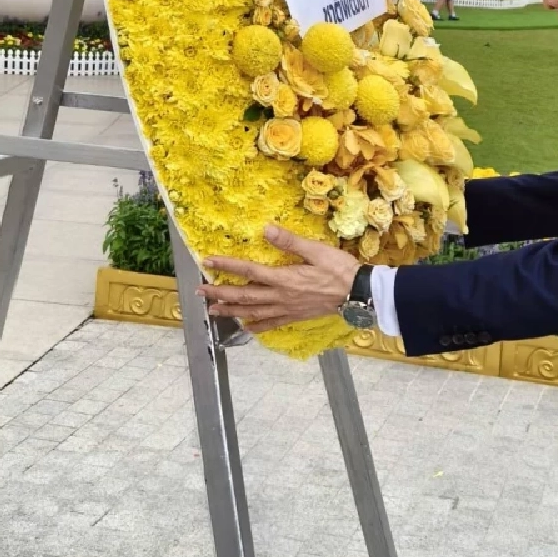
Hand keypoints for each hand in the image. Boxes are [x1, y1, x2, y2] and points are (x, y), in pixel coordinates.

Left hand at [197, 226, 359, 333]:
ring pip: (253, 312)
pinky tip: (246, 327)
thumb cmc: (339, 269)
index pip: (248, 272)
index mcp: (283, 278)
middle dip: (220, 294)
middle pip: (244, 296)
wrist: (358, 292)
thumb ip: (289, 242)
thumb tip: (266, 229)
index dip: (226, 266)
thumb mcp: (316, 250)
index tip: (207, 262)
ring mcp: (287, 309)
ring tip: (214, 311)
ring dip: (231, 311)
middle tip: (199, 293)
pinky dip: (256, 326)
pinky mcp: (295, 316)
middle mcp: (280, 296)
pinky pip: (271, 323)